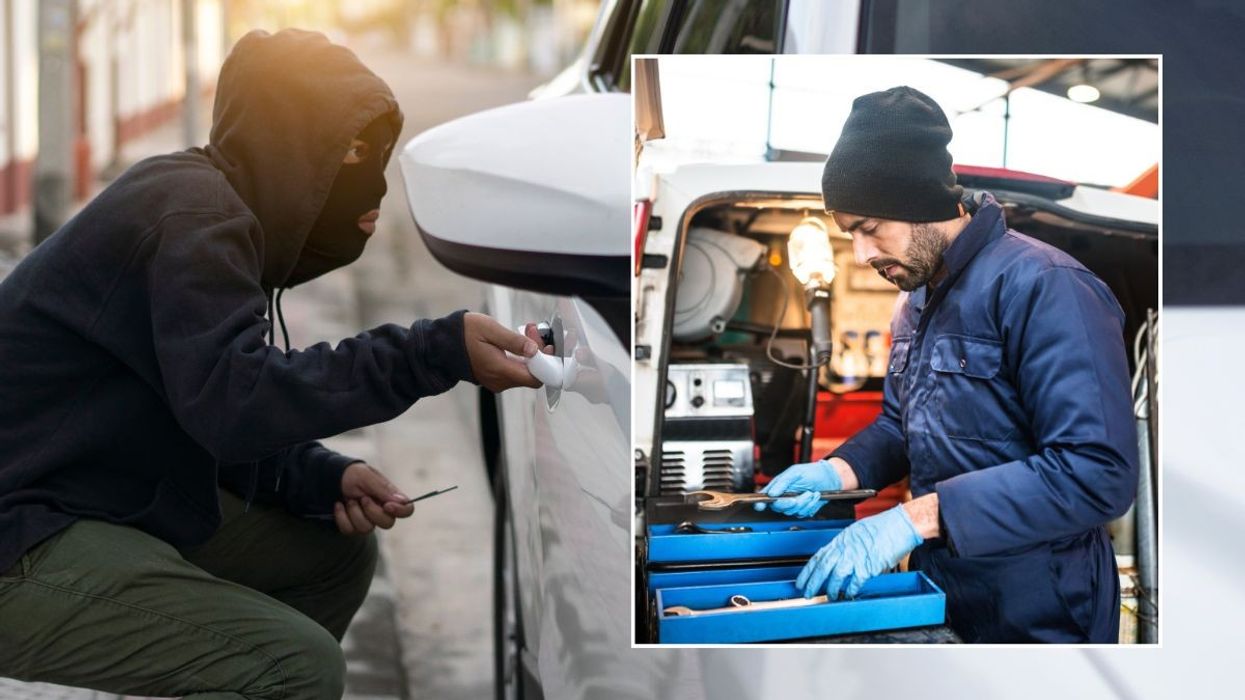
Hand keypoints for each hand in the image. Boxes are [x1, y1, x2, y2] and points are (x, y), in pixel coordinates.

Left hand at [334, 462, 414, 534]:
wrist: (334, 478)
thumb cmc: (354, 474)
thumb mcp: (366, 476)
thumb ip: (383, 489)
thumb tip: (403, 501)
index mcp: (390, 497)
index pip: (407, 510)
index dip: (400, 511)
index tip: (387, 505)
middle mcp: (382, 511)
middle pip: (388, 524)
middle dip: (372, 512)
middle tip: (363, 498)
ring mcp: (368, 520)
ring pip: (367, 529)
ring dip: (354, 513)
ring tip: (350, 499)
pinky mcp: (354, 526)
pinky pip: (350, 530)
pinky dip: (342, 517)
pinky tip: (339, 505)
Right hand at [464, 313, 551, 391]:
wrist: (442, 344)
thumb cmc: (463, 334)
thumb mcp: (490, 329)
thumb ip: (514, 341)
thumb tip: (535, 350)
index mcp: (499, 370)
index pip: (535, 378)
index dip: (546, 363)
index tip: (547, 344)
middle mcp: (499, 381)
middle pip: (531, 375)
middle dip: (538, 353)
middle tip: (532, 331)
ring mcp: (497, 382)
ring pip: (524, 373)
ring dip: (529, 354)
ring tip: (525, 332)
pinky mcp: (495, 378)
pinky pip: (514, 371)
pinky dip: (520, 358)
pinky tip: (516, 342)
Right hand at [754, 459, 842, 516]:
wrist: (830, 479)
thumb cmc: (812, 472)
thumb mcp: (796, 473)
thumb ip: (782, 482)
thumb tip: (771, 493)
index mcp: (778, 486)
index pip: (765, 496)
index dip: (760, 502)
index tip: (760, 506)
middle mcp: (784, 496)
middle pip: (778, 507)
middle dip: (789, 503)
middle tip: (797, 497)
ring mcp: (793, 504)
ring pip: (792, 511)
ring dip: (804, 502)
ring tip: (810, 492)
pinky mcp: (802, 509)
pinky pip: (802, 513)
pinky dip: (810, 505)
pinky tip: (814, 497)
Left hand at [795, 505, 922, 598]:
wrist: (900, 525)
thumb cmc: (883, 527)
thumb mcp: (857, 532)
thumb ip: (846, 545)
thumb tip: (839, 557)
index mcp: (841, 540)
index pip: (818, 557)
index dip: (808, 571)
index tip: (801, 581)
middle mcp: (846, 548)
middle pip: (823, 568)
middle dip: (813, 583)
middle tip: (807, 593)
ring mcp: (856, 557)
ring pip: (836, 576)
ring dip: (832, 588)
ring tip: (830, 596)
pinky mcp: (868, 566)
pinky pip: (856, 581)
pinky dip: (851, 589)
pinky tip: (849, 593)